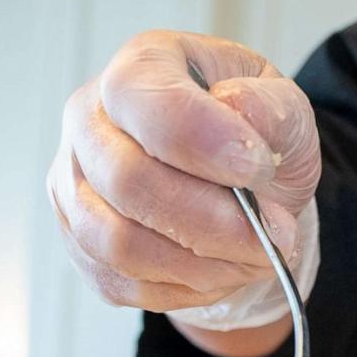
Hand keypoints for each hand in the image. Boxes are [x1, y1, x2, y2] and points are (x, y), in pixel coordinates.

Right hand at [48, 31, 320, 313]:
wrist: (231, 184)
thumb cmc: (249, 137)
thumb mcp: (282, 109)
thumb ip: (271, 108)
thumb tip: (241, 114)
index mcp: (139, 67)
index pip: (149, 104)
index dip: (206, 144)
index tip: (259, 169)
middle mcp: (89, 122)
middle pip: (130, 184)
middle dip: (215, 224)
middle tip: (274, 237)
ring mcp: (74, 186)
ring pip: (121, 245)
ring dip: (202, 266)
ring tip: (255, 259)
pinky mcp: (80, 244)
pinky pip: (124, 283)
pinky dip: (183, 289)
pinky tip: (220, 270)